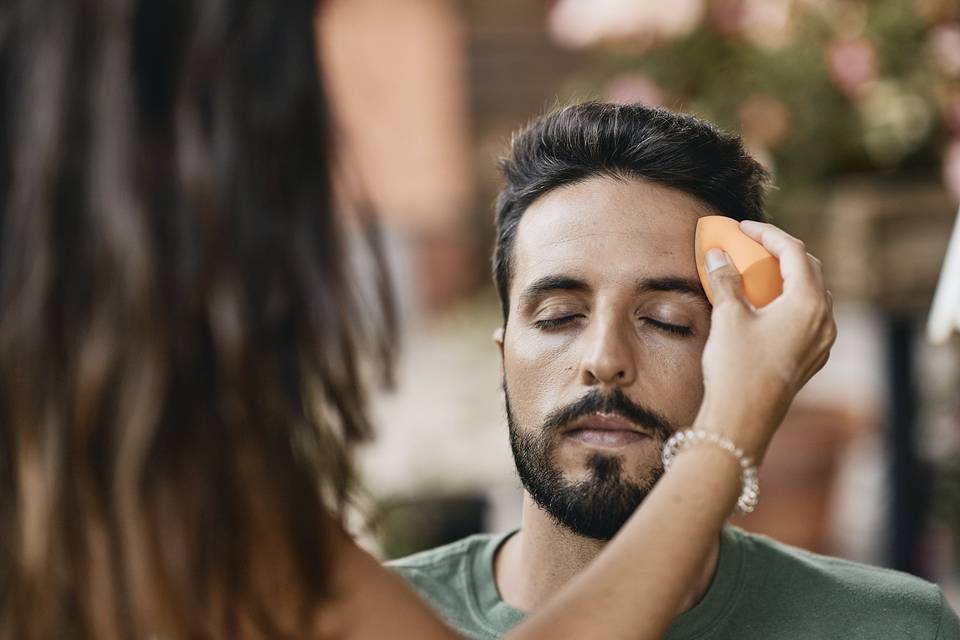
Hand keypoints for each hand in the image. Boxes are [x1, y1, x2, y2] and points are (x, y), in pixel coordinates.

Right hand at [695, 220, 836, 463]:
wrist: (743, 419)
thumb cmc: (736, 367)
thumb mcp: (728, 316)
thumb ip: (726, 279)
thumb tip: (718, 254)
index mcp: (808, 302)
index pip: (793, 252)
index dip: (767, 234)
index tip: (743, 227)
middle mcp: (824, 319)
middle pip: (808, 269)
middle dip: (780, 252)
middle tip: (752, 245)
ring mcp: (822, 341)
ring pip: (811, 294)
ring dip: (786, 277)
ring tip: (758, 273)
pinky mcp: (812, 358)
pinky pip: (807, 318)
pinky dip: (788, 302)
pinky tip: (765, 306)